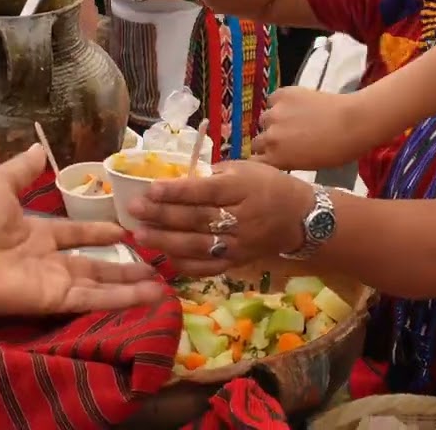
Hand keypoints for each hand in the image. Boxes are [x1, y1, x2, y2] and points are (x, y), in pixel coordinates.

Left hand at [0, 146, 164, 316]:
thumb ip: (23, 169)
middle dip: (123, 266)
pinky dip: (123, 299)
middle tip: (154, 264)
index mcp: (34, 234)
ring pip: (101, 285)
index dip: (99, 233)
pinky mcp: (55, 300)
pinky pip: (94, 299)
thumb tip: (39, 147)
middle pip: (93, 265)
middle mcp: (47, 261)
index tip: (124, 232)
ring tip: (163, 286)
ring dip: (131, 285)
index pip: (75, 234)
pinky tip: (150, 297)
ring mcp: (53, 282)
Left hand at [126, 161, 312, 276]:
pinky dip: (185, 265)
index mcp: (244, 189)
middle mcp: (243, 219)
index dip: (177, 191)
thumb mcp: (246, 169)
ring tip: (140, 236)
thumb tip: (176, 180)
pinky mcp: (238, 262)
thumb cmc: (269, 185)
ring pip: (199, 245)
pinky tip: (163, 258)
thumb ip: (213, 174)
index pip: (206, 191)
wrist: (301, 218)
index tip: (150, 189)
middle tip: (134, 210)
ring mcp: (240, 244)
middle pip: (198, 218)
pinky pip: (208, 267)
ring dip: (167, 241)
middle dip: (163, 215)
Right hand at [251, 87, 373, 169]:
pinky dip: (281, 102)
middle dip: (268, 141)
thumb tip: (281, 155)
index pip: (254, 162)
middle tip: (286, 138)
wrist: (353, 122)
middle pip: (257, 141)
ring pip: (265, 119)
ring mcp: (274, 113)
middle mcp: (269, 137)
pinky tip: (296, 104)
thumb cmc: (337, 150)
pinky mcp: (282, 94)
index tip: (270, 157)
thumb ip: (288, 160)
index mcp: (275, 159)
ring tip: (293, 119)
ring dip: (275, 121)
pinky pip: (273, 100)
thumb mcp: (308, 164)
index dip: (262, 159)